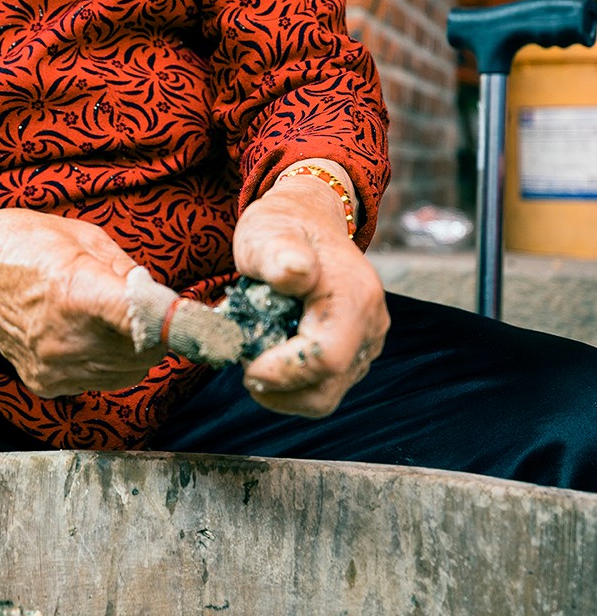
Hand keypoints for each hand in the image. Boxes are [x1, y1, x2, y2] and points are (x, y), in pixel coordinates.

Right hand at [0, 206, 162, 396]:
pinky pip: (102, 380)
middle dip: (157, 330)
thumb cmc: (21, 242)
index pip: (148, 323)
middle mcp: (65, 339)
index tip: (198, 318)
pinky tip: (89, 333)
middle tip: (144, 305)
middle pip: (147, 352)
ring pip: (129, 371)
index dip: (180, 323)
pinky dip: (108, 360)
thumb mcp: (84, 238)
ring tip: (110, 316)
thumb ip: (128, 273)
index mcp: (78, 293)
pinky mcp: (45, 384)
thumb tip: (160, 299)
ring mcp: (54, 367)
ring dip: (135, 347)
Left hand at [231, 167, 388, 417]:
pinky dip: (294, 381)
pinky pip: (326, 385)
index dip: (282, 373)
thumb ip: (278, 254)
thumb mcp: (267, 232)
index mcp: (353, 296)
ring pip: (325, 394)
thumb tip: (295, 271)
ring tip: (257, 353)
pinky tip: (273, 352)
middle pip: (326, 391)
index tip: (246, 365)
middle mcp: (370, 324)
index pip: (324, 359)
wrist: (310, 221)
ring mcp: (368, 341)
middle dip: (278, 389)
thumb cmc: (283, 227)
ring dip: (284, 387)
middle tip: (245, 363)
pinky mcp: (358, 352)